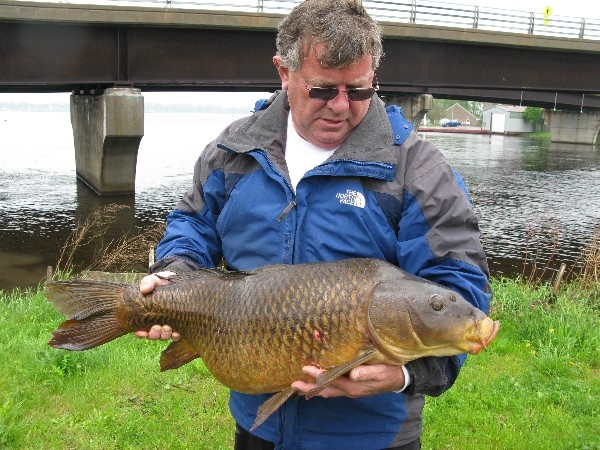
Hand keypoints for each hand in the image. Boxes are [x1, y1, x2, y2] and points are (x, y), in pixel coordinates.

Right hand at [134, 271, 180, 341]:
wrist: (178, 280)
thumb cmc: (163, 281)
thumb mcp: (155, 280)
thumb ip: (148, 282)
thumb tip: (144, 289)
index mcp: (147, 313)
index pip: (140, 329)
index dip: (140, 333)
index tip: (142, 332)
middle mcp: (157, 321)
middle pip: (153, 335)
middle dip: (154, 334)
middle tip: (157, 327)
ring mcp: (169, 323)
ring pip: (164, 336)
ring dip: (164, 334)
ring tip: (167, 328)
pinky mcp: (180, 323)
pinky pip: (176, 335)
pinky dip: (175, 336)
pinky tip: (176, 333)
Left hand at [291, 364, 405, 397]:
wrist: (400, 378)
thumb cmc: (390, 372)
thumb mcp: (380, 371)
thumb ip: (367, 373)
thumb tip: (352, 373)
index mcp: (354, 386)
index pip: (331, 380)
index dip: (318, 374)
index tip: (305, 368)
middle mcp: (350, 390)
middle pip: (325, 390)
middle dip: (309, 387)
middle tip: (293, 384)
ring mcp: (351, 390)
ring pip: (328, 390)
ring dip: (314, 388)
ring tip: (300, 386)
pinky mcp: (352, 386)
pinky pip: (334, 389)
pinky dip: (323, 386)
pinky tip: (318, 383)